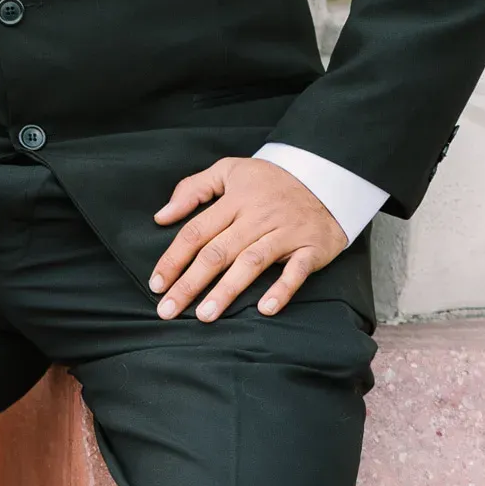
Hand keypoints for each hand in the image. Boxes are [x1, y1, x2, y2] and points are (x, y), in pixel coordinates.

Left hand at [149, 157, 345, 321]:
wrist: (327, 176)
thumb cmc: (271, 180)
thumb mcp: (230, 170)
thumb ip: (193, 189)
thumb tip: (161, 216)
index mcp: (234, 200)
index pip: (196, 232)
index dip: (174, 259)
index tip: (156, 284)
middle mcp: (257, 217)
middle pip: (217, 252)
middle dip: (190, 283)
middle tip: (168, 310)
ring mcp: (285, 233)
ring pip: (251, 263)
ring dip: (227, 290)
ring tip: (205, 315)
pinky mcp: (312, 247)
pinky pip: (297, 270)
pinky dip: (282, 289)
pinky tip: (265, 309)